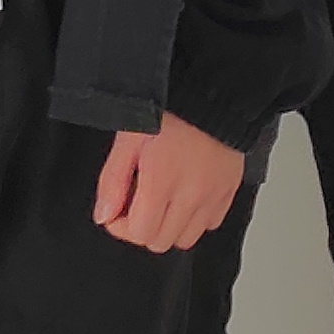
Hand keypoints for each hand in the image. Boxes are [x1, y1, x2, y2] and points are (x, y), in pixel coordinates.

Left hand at [93, 114, 246, 251]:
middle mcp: (191, 195)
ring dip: (169, 226)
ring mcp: (213, 196)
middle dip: (142, 226)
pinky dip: (195, 218)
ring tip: (162, 197)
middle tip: (138, 199)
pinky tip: (184, 194)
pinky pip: (210, 224)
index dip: (121, 225)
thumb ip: (112, 180)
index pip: (139, 233)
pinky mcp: (229, 192)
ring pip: (186, 239)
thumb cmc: (169, 108)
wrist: (211, 92)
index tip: (118, 209)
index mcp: (162, 180)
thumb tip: (104, 215)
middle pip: (160, 241)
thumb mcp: (129, 138)